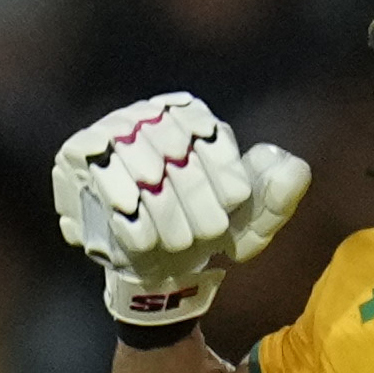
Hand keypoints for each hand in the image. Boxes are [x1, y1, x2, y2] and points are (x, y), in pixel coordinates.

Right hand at [54, 93, 309, 330]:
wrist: (153, 261)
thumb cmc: (203, 232)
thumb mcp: (250, 224)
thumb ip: (277, 197)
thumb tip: (295, 167)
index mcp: (194, 116)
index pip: (212, 138)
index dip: (223, 182)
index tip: (226, 218)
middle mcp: (150, 112)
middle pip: (178, 154)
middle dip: (194, 204)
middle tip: (201, 237)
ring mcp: (111, 129)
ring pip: (143, 171)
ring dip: (164, 216)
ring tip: (174, 243)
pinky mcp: (78, 154)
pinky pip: (104, 181)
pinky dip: (129, 218)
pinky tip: (144, 240)